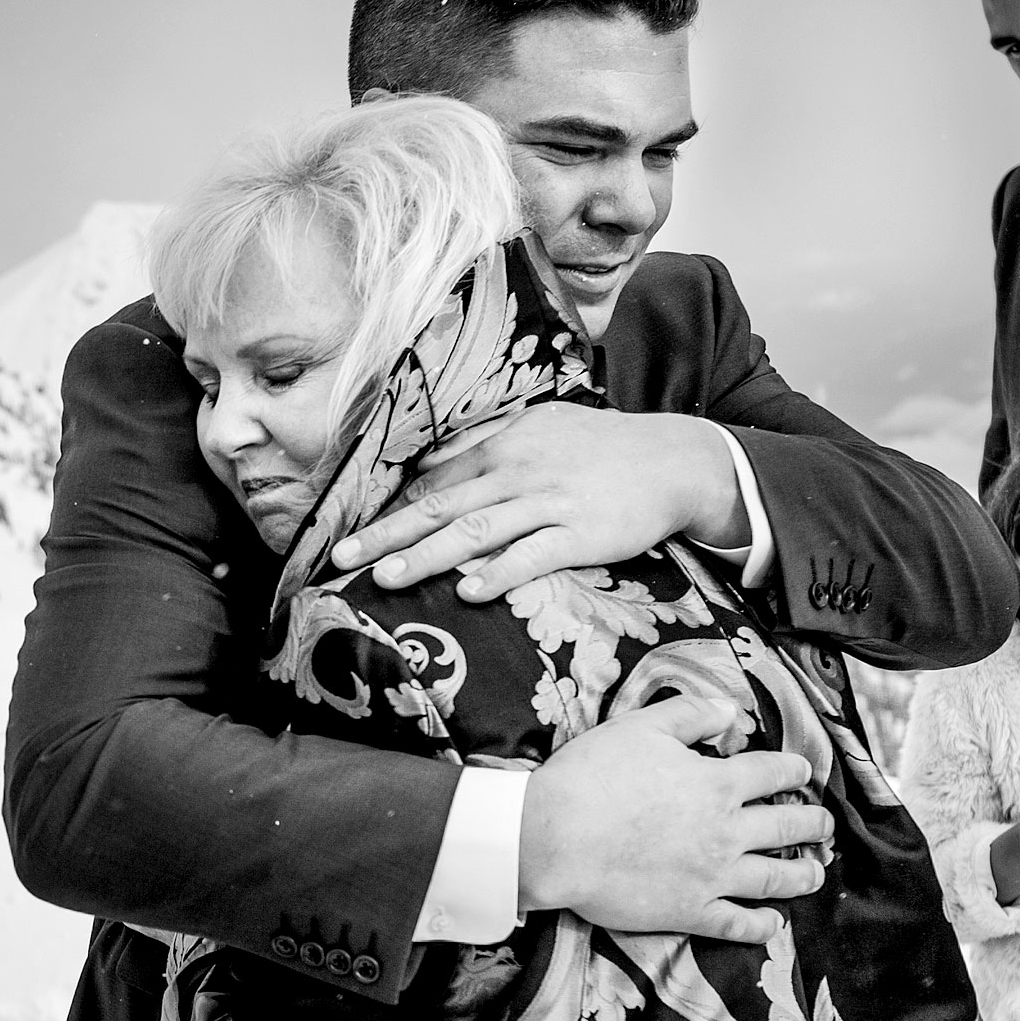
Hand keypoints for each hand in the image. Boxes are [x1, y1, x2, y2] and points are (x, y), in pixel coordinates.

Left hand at [327, 407, 746, 601]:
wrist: (676, 458)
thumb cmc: (604, 448)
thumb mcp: (542, 430)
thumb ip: (488, 448)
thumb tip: (433, 465)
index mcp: (504, 446)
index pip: (435, 483)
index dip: (392, 512)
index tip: (353, 536)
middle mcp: (518, 471)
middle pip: (440, 507)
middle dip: (387, 535)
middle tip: (343, 559)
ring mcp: (549, 503)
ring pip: (475, 531)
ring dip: (427, 556)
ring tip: (386, 579)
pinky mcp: (582, 533)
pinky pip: (533, 555)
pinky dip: (498, 573)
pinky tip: (468, 591)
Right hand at [520, 694, 828, 942]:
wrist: (555, 837)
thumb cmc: (593, 776)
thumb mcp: (640, 726)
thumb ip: (690, 714)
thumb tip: (730, 710)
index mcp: (718, 783)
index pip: (773, 773)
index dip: (794, 770)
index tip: (803, 772)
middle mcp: (727, 831)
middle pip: (787, 827)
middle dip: (813, 824)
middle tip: (824, 824)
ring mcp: (713, 876)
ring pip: (775, 878)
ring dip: (803, 874)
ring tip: (816, 873)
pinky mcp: (690, 912)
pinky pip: (738, 924)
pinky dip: (762, 926)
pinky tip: (773, 924)